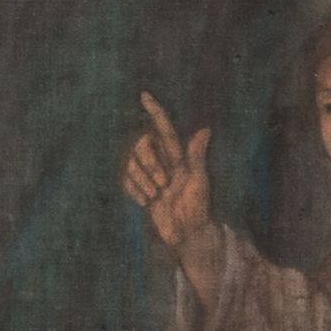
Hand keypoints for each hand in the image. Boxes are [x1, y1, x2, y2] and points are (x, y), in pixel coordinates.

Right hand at [121, 93, 216, 265]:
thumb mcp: (200, 182)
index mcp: (178, 156)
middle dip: (149, 164)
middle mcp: (162, 161)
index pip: (164, 128)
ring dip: (141, 181)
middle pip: (142, 145)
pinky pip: (125, 180)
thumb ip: (197, 156)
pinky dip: (133, 191)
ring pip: (131, 163)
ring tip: (155, 196)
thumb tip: (205, 129)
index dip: (155, 111)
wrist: (186, 234)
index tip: (145, 95)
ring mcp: (149, 175)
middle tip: (163, 185)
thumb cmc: (198, 209)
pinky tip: (145, 202)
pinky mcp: (139, 188)